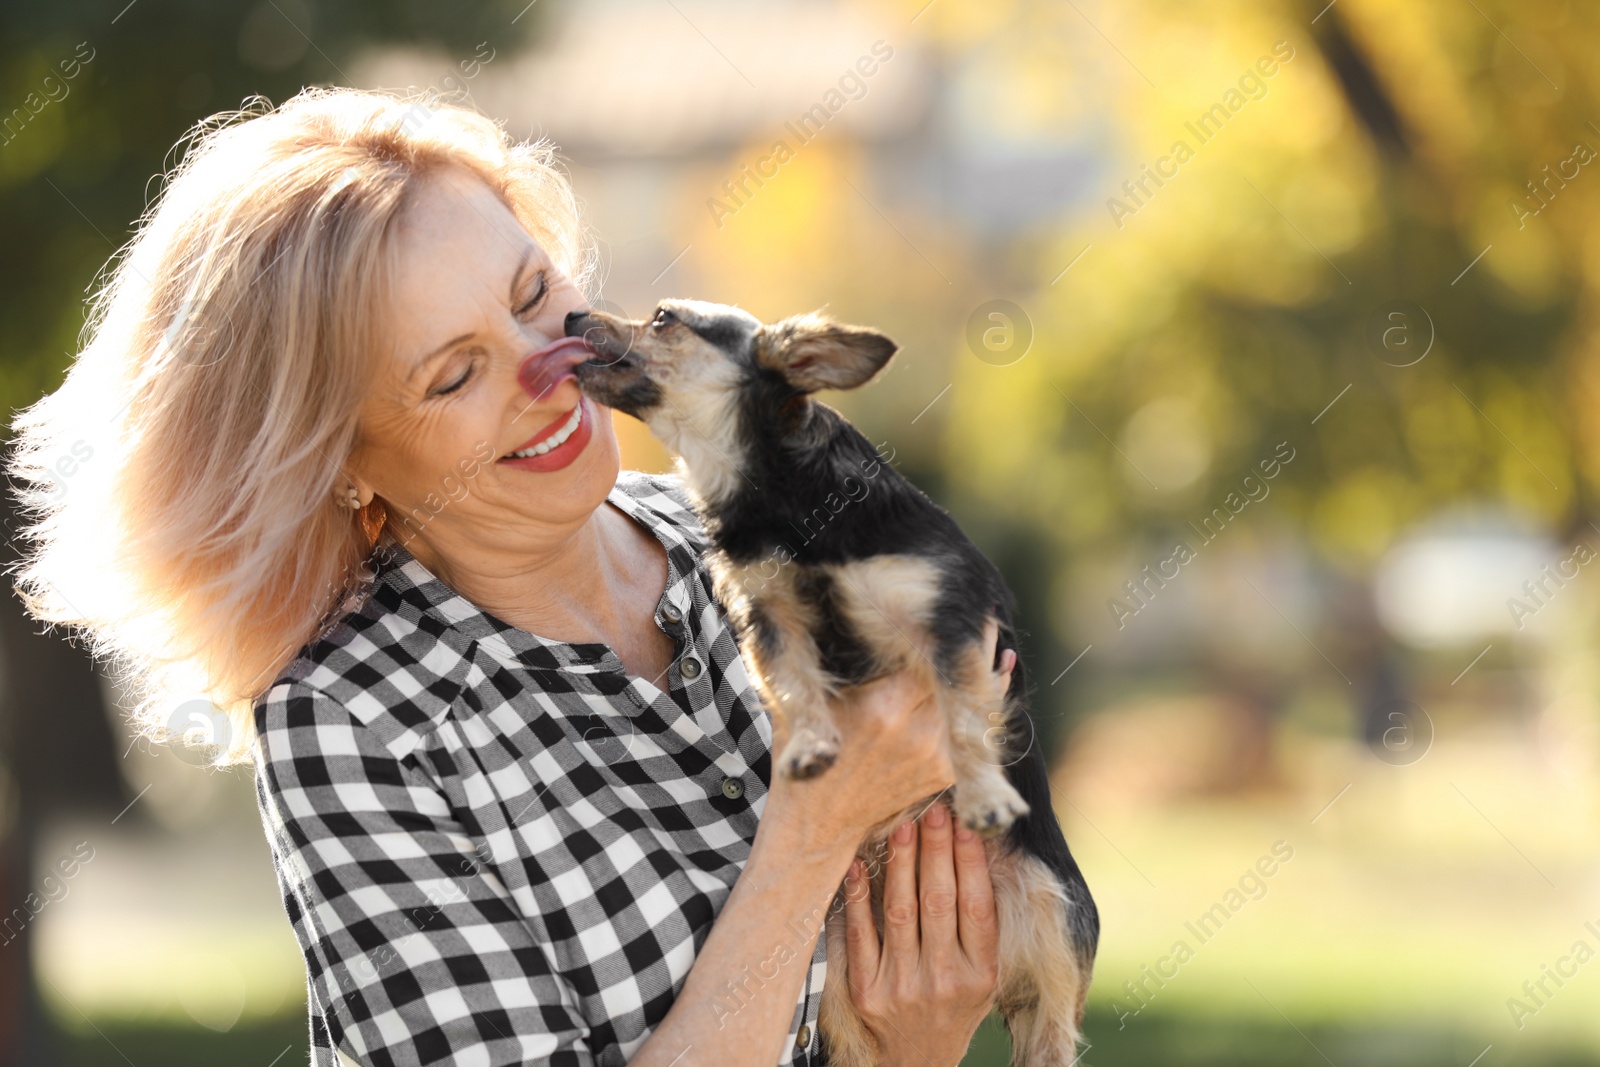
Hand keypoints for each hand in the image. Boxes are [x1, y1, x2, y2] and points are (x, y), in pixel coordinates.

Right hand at [763, 619, 1016, 855]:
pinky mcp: (944, 774)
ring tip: (991, 634)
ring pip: (974, 702)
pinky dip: (981, 703)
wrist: (818, 824)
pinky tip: (992, 677)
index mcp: (884, 705)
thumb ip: (845, 662)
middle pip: (961, 674)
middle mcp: (918, 730)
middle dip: (976, 641)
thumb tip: (873, 614)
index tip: (958, 600)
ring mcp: (936, 756)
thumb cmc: (805, 754)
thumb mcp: (814, 700)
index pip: (931, 651)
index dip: (949, 627)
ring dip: (983, 668)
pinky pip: (973, 730)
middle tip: (984, 610)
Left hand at [842, 801, 1001, 1066]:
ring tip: (902, 825)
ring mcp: (903, 987)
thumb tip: (973, 852)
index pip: (978, 907)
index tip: (966, 824)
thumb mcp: (982, 976)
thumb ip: (980, 927)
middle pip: (939, 902)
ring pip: (900, 911)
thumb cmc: (953, 1007)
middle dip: (935, 851)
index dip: (971, 863)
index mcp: (981, 975)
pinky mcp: (866, 992)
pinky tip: (859, 865)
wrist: (915, 1063)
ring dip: (901, 863)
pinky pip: (861, 934)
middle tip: (934, 810)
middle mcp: (944, 981)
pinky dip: (859, 896)